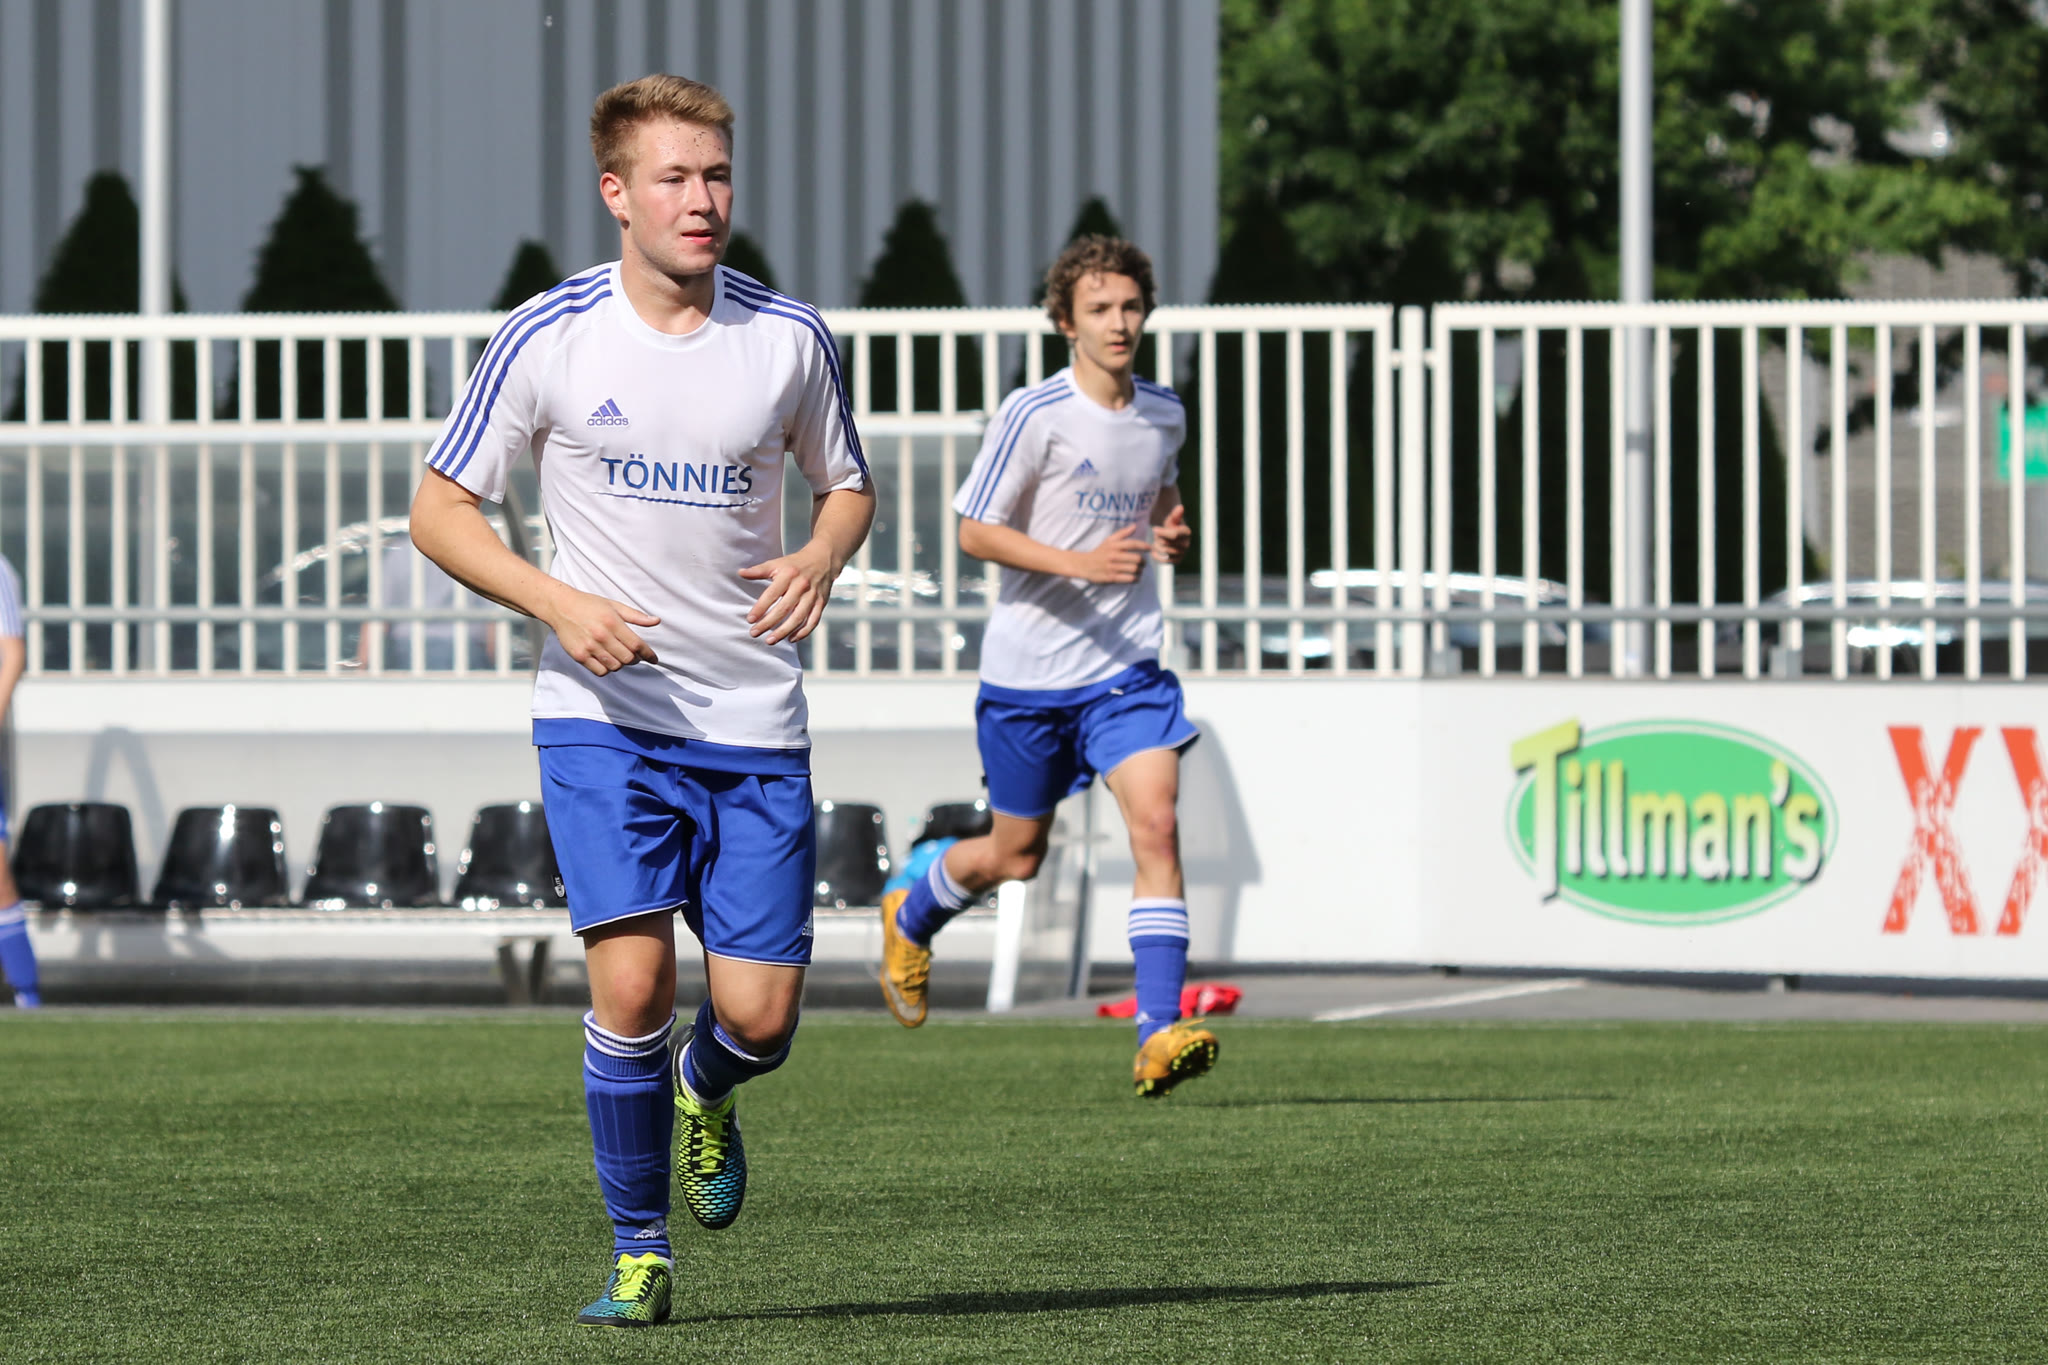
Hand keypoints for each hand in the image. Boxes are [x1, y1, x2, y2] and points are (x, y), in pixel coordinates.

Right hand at [543, 588, 658, 675]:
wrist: (561, 607)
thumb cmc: (590, 605)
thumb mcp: (614, 606)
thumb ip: (636, 616)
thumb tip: (656, 621)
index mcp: (612, 622)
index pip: (637, 645)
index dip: (648, 654)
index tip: (654, 659)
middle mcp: (601, 636)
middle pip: (628, 659)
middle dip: (635, 659)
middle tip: (635, 655)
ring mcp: (589, 647)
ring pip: (615, 666)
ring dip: (621, 664)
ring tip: (619, 656)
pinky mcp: (579, 655)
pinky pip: (600, 671)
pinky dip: (607, 669)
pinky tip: (607, 660)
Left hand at [741, 543, 836, 643]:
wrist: (823, 559)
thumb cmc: (795, 564)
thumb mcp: (777, 563)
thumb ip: (759, 570)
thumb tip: (740, 573)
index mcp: (788, 575)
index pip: (771, 595)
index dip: (760, 608)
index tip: (750, 620)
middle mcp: (801, 586)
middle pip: (783, 609)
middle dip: (768, 623)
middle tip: (754, 633)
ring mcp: (812, 596)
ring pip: (798, 618)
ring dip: (783, 632)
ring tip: (769, 641)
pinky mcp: (821, 603)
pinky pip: (813, 621)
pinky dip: (802, 632)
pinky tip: (790, 639)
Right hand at [1074, 524, 1147, 583]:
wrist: (1084, 565)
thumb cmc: (1099, 552)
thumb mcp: (1109, 540)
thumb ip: (1122, 533)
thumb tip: (1135, 526)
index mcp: (1114, 545)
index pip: (1133, 544)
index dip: (1144, 546)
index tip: (1150, 548)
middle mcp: (1114, 555)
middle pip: (1137, 558)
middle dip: (1143, 561)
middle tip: (1143, 563)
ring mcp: (1112, 567)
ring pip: (1134, 569)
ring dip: (1140, 570)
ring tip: (1139, 570)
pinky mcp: (1111, 577)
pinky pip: (1129, 578)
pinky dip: (1135, 578)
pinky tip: (1135, 577)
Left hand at [1151, 504, 1191, 563]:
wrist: (1172, 537)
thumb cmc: (1171, 525)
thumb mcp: (1172, 518)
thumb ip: (1175, 514)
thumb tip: (1180, 507)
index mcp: (1186, 532)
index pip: (1174, 535)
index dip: (1162, 532)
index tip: (1153, 529)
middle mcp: (1186, 544)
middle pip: (1166, 543)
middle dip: (1158, 538)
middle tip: (1156, 535)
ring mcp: (1182, 554)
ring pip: (1164, 551)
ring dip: (1157, 546)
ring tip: (1156, 541)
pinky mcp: (1176, 561)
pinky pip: (1164, 561)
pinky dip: (1157, 556)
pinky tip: (1153, 551)